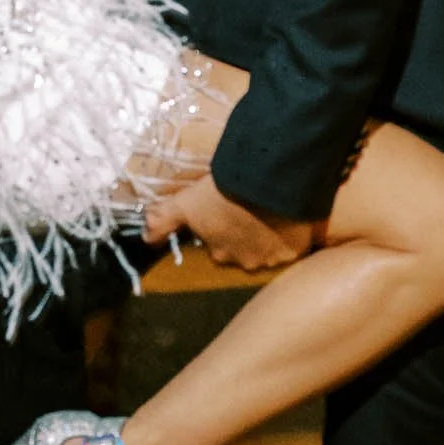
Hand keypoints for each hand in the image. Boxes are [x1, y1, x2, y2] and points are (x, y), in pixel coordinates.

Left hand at [144, 175, 313, 270]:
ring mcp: (274, 258)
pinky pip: (293, 244)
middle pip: (243, 250)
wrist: (268, 181)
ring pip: (268, 249)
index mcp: (221, 253)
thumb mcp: (188, 202)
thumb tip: (145, 238)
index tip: (226, 209)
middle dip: (244, 234)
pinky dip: (291, 234)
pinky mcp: (297, 248)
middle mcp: (247, 262)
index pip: (217, 246)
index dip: (220, 228)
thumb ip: (164, 219)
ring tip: (270, 210)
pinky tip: (289, 216)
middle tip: (248, 208)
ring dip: (267, 234)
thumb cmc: (224, 192)